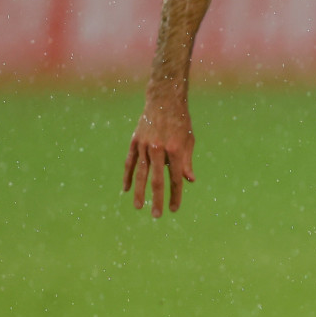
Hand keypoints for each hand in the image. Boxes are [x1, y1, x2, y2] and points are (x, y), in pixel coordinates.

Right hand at [124, 87, 194, 216]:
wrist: (164, 100)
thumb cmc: (181, 122)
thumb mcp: (189, 141)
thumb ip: (187, 162)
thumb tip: (189, 181)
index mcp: (175, 150)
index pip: (175, 179)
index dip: (175, 195)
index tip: (174, 209)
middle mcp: (159, 149)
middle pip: (157, 180)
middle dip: (157, 199)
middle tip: (157, 216)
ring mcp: (145, 145)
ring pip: (141, 173)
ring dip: (140, 192)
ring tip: (139, 207)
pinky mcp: (135, 141)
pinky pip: (130, 162)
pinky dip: (128, 176)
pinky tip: (126, 189)